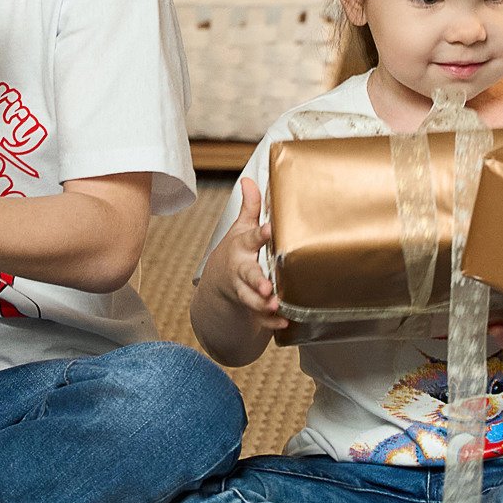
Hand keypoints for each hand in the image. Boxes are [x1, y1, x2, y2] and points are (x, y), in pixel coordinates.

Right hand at [207, 178, 288, 338]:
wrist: (217, 283)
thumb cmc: (234, 252)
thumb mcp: (239, 229)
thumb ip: (250, 207)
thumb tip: (250, 180)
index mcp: (241, 247)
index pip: (250, 238)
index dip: (260, 233)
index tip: (270, 229)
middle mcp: (241, 270)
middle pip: (247, 274)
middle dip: (257, 280)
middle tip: (267, 286)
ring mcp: (244, 290)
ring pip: (251, 299)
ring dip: (262, 304)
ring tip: (275, 305)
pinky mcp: (250, 307)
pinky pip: (259, 317)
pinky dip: (271, 322)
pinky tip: (285, 322)